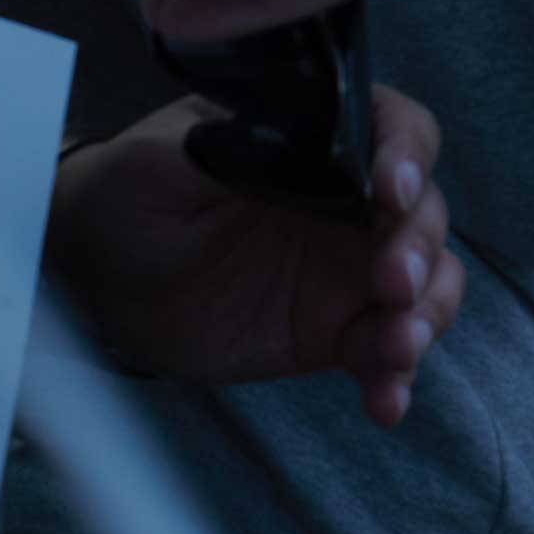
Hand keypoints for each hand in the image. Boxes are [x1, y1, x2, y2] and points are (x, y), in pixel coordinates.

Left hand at [45, 88, 463, 426]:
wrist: (104, 281)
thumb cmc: (134, 196)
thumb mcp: (164, 157)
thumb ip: (231, 148)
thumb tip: (295, 143)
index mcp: (326, 142)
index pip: (395, 130)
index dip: (407, 154)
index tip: (390, 189)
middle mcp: (359, 201)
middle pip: (425, 215)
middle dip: (419, 249)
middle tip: (392, 284)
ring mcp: (356, 269)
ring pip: (430, 283)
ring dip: (427, 314)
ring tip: (398, 348)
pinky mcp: (342, 332)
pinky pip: (387, 353)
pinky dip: (396, 378)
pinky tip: (385, 402)